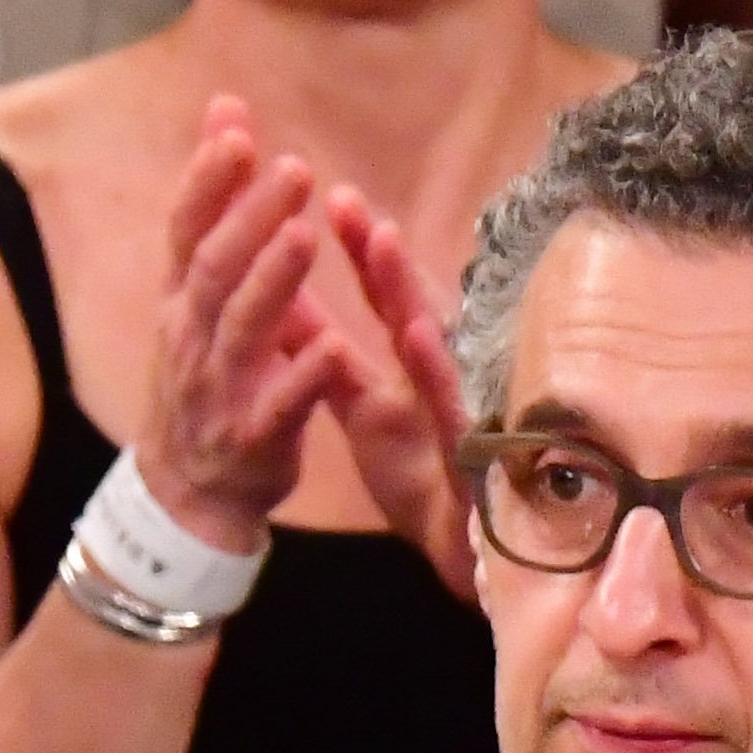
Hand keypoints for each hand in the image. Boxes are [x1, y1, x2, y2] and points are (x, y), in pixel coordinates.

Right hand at [133, 101, 343, 556]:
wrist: (184, 495)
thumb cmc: (202, 382)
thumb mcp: (196, 302)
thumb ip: (216, 217)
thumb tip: (226, 123)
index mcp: (182, 305)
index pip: (185, 232)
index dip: (206, 183)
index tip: (235, 128)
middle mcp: (191, 341)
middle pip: (214, 272)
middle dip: (248, 220)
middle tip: (293, 169)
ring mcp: (217, 391)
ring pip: (241, 331)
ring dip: (273, 283)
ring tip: (305, 237)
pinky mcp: (251, 439)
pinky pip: (278, 406)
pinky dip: (302, 377)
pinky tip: (333, 347)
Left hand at [317, 188, 483, 603]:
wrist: (463, 555)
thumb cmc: (419, 477)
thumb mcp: (362, 410)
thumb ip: (327, 357)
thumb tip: (288, 301)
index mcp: (403, 371)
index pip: (382, 301)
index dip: (360, 251)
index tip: (335, 197)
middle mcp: (432, 381)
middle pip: (403, 306)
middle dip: (375, 255)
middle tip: (344, 200)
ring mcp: (452, 412)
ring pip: (427, 341)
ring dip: (404, 292)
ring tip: (378, 238)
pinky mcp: (464, 453)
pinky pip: (446, 408)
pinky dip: (431, 371)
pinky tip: (415, 334)